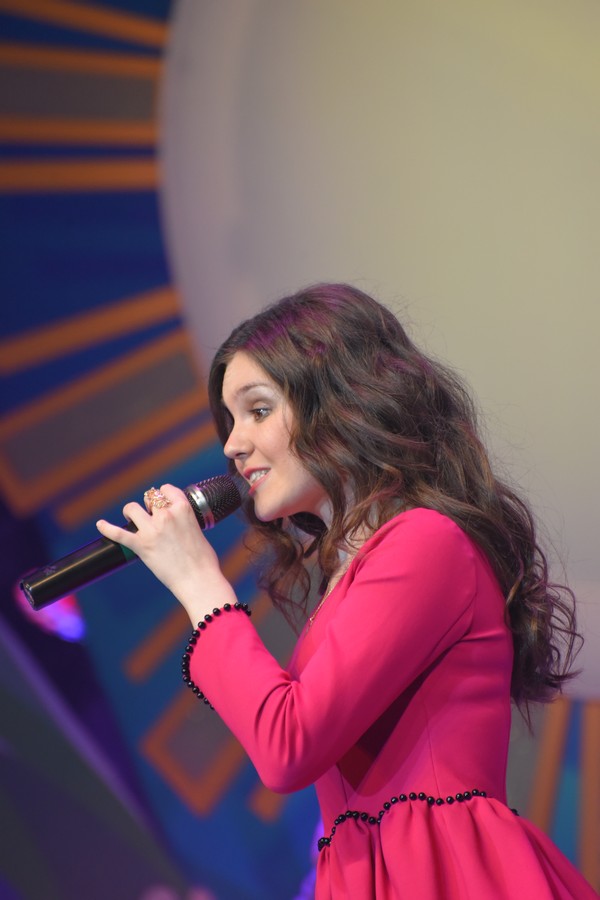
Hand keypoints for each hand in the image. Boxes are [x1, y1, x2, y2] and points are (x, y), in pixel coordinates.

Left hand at [96, 484, 236, 622]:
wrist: (198, 580)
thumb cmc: (204, 560)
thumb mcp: (198, 530)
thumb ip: (185, 521)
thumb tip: (179, 523)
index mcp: (183, 509)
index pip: (166, 489)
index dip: (163, 494)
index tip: (162, 501)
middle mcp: (166, 515)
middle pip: (150, 497)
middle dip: (149, 505)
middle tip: (151, 516)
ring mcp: (152, 530)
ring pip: (132, 508)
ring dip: (131, 512)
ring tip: (132, 518)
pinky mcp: (141, 546)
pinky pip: (118, 533)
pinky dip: (107, 528)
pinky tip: (100, 525)